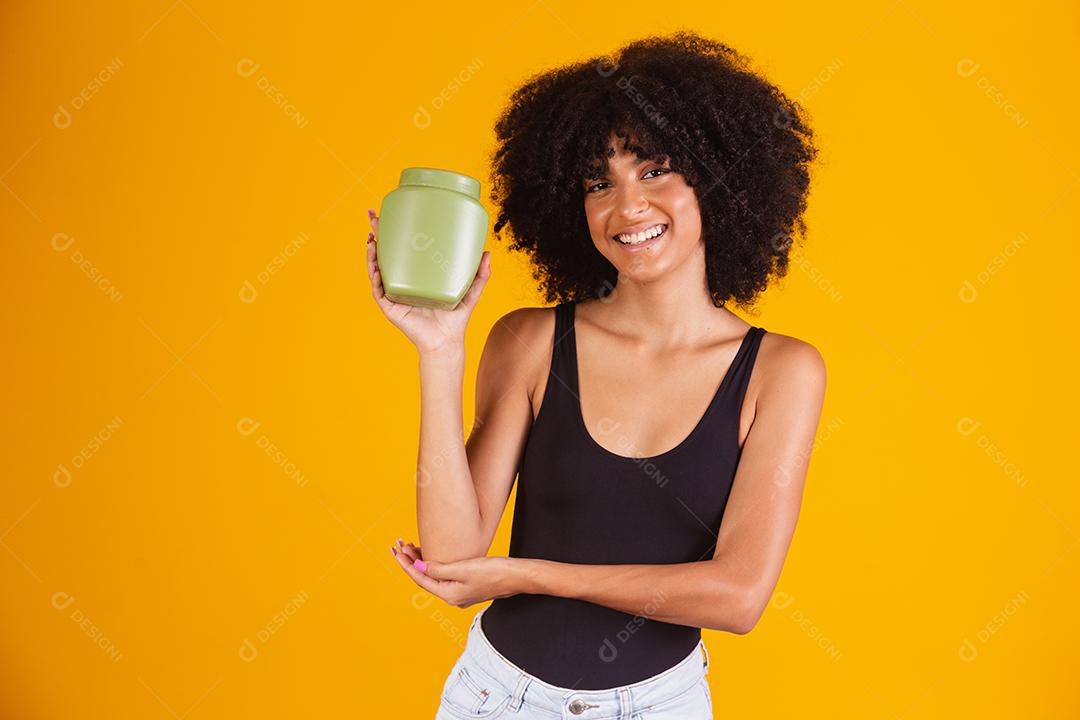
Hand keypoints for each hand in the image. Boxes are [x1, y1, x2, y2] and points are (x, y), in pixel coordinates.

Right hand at [366, 209, 491, 355]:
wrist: (447, 342)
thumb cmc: (455, 318)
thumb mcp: (470, 291)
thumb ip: (479, 274)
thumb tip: (487, 252)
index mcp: (416, 275)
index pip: (402, 248)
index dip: (394, 231)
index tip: (389, 211)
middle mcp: (402, 282)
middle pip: (384, 253)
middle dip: (376, 233)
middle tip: (372, 214)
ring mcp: (394, 294)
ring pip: (376, 269)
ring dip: (371, 253)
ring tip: (372, 237)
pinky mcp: (391, 308)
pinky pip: (378, 290)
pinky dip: (374, 276)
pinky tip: (374, 265)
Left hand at [390, 537, 522, 607]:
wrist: (519, 576)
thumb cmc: (495, 571)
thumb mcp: (464, 568)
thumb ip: (440, 568)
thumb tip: (418, 566)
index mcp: (449, 595)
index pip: (420, 579)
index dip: (406, 565)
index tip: (396, 552)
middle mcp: (452, 596)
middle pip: (424, 578)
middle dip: (410, 562)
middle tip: (399, 545)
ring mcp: (460, 592)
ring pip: (433, 576)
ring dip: (421, 562)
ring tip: (410, 547)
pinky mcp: (467, 585)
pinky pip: (443, 575)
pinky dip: (434, 564)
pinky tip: (431, 554)